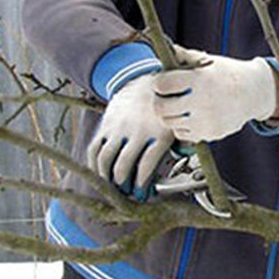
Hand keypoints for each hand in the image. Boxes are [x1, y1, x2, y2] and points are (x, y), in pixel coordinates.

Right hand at [87, 72, 173, 195]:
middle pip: (123, 167)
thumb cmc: (164, 110)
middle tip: (126, 195)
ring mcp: (119, 129)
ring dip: (106, 179)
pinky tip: (99, 174)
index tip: (142, 196)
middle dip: (123, 187)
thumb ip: (182, 145)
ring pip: (106, 160)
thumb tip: (184, 163)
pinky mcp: (106, 125)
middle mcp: (137, 132)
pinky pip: (94, 149)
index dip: (142, 186)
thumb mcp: (177, 125)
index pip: (146, 166)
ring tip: (112, 187)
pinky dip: (93, 165)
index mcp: (158, 134)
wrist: (144, 81)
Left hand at [153, 48, 278, 142]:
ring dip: (170, 113)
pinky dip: (181, 126)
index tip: (162, 81)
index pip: (162, 84)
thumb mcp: (208, 61)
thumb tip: (164, 49)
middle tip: (165, 96)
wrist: (254, 93)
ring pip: (168, 122)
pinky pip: (181, 133)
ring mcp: (205, 120)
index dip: (159, 82)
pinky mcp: (208, 134)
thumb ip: (184, 56)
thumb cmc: (227, 74)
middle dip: (160, 100)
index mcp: (200, 79)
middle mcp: (202, 101)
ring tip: (179, 105)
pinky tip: (190, 115)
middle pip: (160, 107)